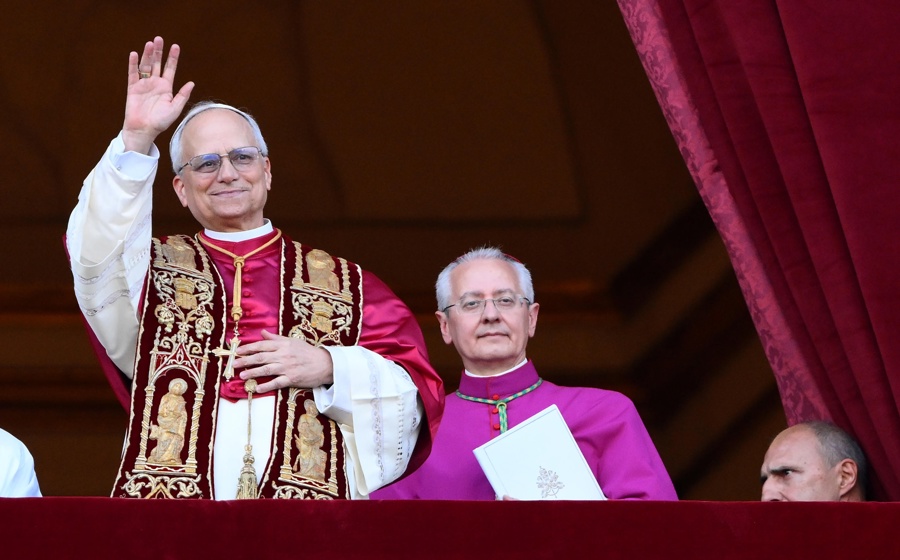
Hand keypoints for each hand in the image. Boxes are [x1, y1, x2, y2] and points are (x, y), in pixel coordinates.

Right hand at [122, 36, 193, 153]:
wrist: (144, 129)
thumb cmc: (161, 122)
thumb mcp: (175, 109)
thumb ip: (183, 96)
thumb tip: (191, 83)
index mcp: (166, 87)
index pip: (170, 69)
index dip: (172, 58)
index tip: (175, 46)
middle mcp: (155, 83)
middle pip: (157, 63)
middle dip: (159, 52)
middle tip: (160, 39)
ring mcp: (144, 84)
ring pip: (146, 65)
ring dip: (147, 54)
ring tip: (150, 44)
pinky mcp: (133, 88)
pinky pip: (133, 73)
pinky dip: (133, 64)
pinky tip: (134, 54)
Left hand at [235, 330, 334, 392]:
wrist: (325, 364)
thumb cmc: (308, 352)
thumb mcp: (292, 341)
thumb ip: (276, 338)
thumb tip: (263, 333)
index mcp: (283, 345)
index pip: (262, 345)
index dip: (248, 348)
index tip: (237, 351)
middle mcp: (283, 355)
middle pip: (261, 357)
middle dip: (245, 360)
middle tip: (233, 364)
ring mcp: (287, 367)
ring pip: (266, 369)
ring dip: (253, 372)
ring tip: (242, 375)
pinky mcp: (292, 379)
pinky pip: (276, 383)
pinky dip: (266, 386)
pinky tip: (257, 388)